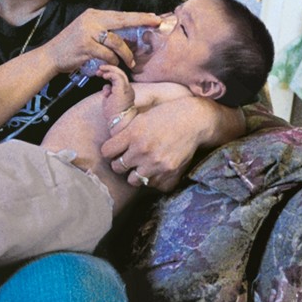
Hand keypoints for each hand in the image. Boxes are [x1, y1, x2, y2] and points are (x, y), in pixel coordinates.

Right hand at [38, 9, 162, 74]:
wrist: (51, 56)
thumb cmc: (72, 46)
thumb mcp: (87, 31)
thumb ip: (104, 30)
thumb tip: (128, 33)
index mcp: (93, 15)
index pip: (120, 14)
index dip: (138, 16)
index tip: (154, 17)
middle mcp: (91, 20)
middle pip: (122, 20)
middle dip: (141, 21)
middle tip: (156, 23)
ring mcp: (87, 32)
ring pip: (116, 41)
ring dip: (126, 54)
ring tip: (130, 62)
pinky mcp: (85, 45)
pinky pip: (107, 54)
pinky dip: (112, 60)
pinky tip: (113, 64)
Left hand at [96, 64, 134, 121]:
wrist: (119, 121)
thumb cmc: (114, 115)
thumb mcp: (109, 101)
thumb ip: (109, 92)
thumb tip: (106, 87)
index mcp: (126, 92)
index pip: (119, 78)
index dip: (110, 74)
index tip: (102, 74)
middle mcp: (128, 88)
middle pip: (121, 73)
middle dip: (109, 69)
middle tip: (99, 69)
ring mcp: (126, 88)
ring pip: (120, 73)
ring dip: (109, 69)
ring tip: (100, 70)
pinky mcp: (123, 89)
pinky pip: (118, 76)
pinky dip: (110, 74)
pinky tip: (104, 75)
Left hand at [101, 97, 222, 191]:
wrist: (194, 121)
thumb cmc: (167, 116)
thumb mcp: (141, 118)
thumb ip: (124, 132)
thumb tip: (109, 147)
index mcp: (133, 133)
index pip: (107, 152)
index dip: (110, 151)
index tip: (116, 149)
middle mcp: (143, 150)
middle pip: (117, 168)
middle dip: (121, 163)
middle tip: (130, 157)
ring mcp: (156, 164)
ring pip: (133, 181)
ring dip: (136, 174)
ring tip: (144, 165)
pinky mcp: (169, 174)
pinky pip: (153, 185)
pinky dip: (154, 179)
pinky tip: (158, 169)